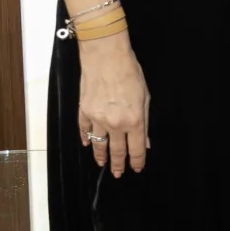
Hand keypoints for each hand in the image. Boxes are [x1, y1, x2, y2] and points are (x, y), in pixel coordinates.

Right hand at [78, 38, 148, 175]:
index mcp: (134, 121)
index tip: (137, 169)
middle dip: (119, 165)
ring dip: (101, 156)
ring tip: (102, 164)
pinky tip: (87, 144)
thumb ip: (145, 121)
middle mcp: (115, 124)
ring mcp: (97, 119)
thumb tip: (145, 142)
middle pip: (117, 151)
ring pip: (99, 145)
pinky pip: (84, 130)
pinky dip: (85, 138)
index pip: (136, 149)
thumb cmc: (129, 72)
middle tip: (118, 174)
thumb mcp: (145, 97)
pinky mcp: (84, 111)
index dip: (137, 162)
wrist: (106, 56)